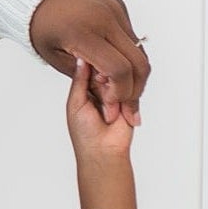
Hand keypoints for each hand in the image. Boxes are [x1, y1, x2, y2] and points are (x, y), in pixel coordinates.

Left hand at [29, 0, 149, 124]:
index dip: (120, 90)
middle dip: (135, 85)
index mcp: (83, 34)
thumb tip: (108, 90)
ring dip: (133, 69)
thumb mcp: (53, 57)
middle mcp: (104, 19)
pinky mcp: (119, 5)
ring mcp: (114, 10)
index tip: (112, 99)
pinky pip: (132, 35)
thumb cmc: (42, 25)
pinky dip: (128, 52)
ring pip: (139, 49)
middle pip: (138, 61)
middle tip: (123, 96)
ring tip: (115, 80)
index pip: (118, 69)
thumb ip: (83, 76)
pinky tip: (112, 58)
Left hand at [67, 57, 138, 208]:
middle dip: (104, 82)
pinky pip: (132, 87)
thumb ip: (80, 79)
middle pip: (107, 66)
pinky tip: (114, 113)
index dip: (91, 67)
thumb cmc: (85, 132)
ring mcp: (117, 90)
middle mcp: (101, 85)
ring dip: (114, 93)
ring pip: (120, 76)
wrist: (103, 151)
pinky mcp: (131, 97)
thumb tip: (81, 57)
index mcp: (84, 85)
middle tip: (99, 101)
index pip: (89, 63)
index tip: (91, 80)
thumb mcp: (75, 103)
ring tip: (106, 112)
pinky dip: (124, 99)